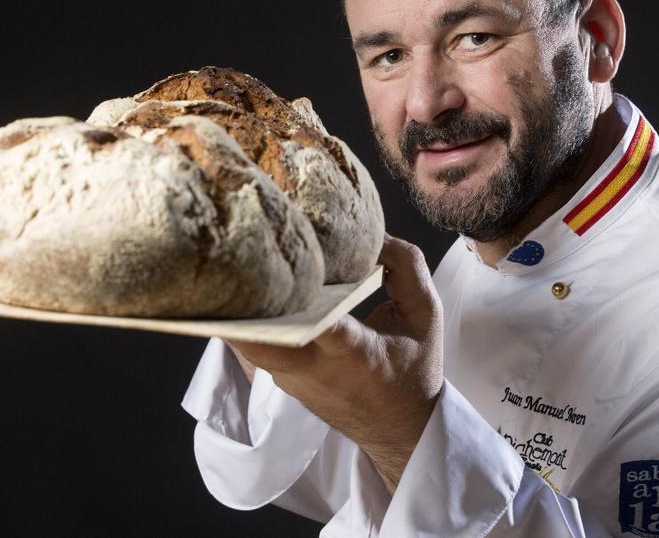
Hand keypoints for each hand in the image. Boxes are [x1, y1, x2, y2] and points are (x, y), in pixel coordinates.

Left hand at [228, 234, 443, 492]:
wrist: (399, 429)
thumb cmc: (414, 368)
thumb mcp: (424, 314)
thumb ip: (405, 265)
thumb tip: (372, 229)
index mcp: (352, 353)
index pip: (315, 321)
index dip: (292, 291)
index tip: (277, 257)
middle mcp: (313, 370)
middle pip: (257, 335)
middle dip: (241, 299)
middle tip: (234, 250)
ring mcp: (290, 379)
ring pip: (245, 342)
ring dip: (238, 307)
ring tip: (235, 260)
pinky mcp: (279, 380)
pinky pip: (252, 347)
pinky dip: (246, 319)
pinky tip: (248, 288)